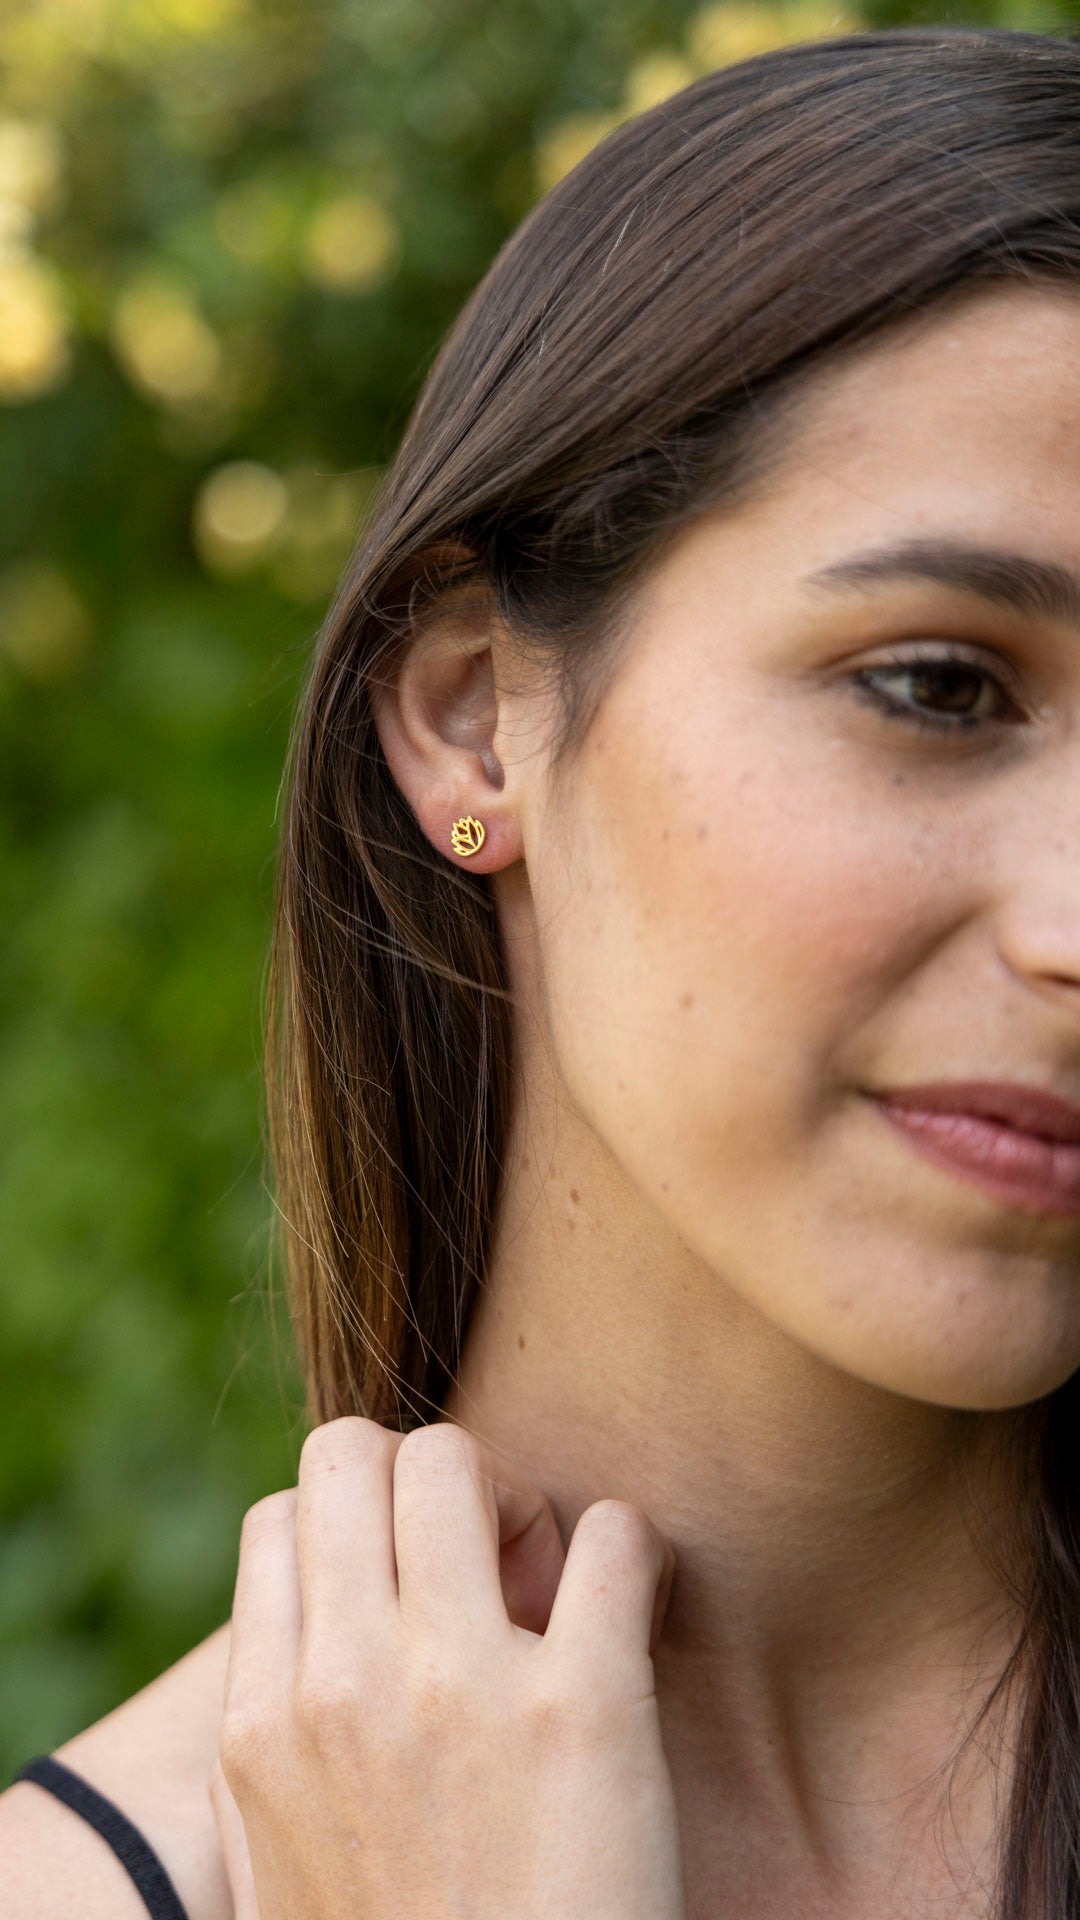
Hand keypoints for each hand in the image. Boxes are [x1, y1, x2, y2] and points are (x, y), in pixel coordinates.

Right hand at [216, 1415, 685, 1919]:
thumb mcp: (282, 1849)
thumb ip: (285, 1722)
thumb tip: (319, 1606)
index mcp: (265, 1722)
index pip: (284, 1513)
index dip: (355, 1524)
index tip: (410, 1586)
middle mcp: (345, 1686)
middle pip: (359, 1455)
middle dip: (426, 1482)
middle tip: (484, 1563)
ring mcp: (460, 1692)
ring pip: (457, 1461)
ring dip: (516, 1497)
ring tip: (551, 1580)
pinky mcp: (584, 1714)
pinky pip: (612, 1538)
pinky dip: (633, 1549)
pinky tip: (635, 1607)